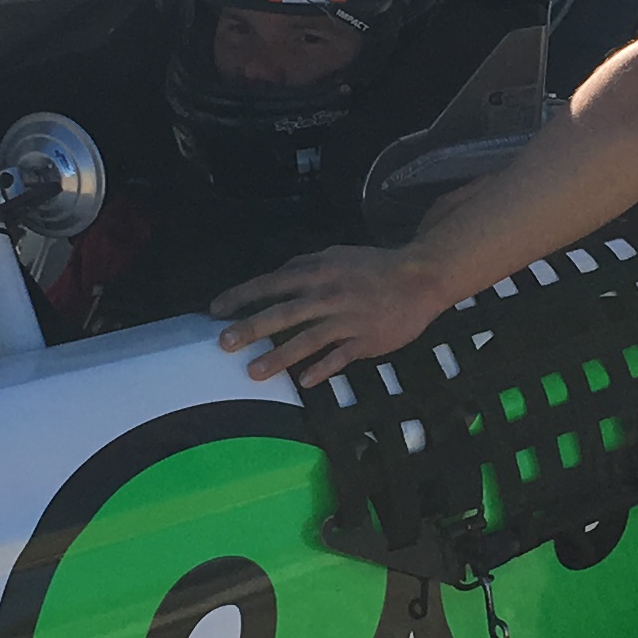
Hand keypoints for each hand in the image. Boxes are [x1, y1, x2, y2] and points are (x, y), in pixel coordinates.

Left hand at [213, 244, 453, 388]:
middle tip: (224, 344)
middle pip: (283, 313)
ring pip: (307, 339)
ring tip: (254, 372)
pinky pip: (340, 357)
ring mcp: (347, 319)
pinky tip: (304, 382)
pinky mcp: (366, 340)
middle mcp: (328, 295)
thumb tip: (278, 275)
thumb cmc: (374, 267)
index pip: (272, 283)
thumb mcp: (337, 255)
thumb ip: (306, 263)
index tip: (216, 310)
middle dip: (251, 329)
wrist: (421, 278)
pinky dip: (322, 369)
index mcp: (318, 273)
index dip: (242, 296)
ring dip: (279, 356)